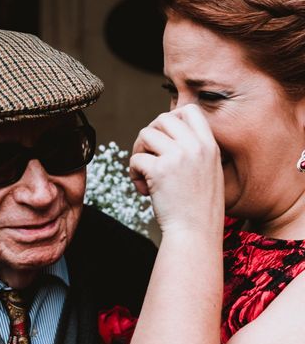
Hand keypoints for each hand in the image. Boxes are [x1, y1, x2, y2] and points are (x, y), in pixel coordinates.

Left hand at [129, 105, 223, 234]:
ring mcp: (178, 157)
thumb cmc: (197, 207)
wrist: (195, 232)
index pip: (189, 110)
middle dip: (149, 134)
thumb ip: (193, 150)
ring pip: (145, 134)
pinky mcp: (159, 170)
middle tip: (149, 156)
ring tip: (145, 174)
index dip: (171, 118)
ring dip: (139, 152)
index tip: (164, 138)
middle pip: (162, 118)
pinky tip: (144, 189)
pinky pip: (136, 158)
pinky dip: (134, 173)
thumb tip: (165, 133)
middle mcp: (195, 147)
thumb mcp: (207, 171)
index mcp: (209, 145)